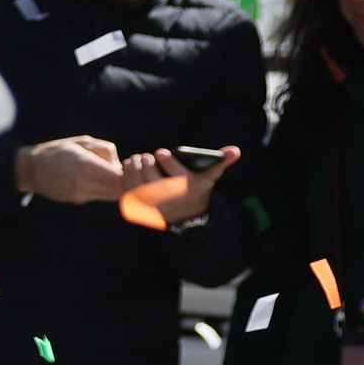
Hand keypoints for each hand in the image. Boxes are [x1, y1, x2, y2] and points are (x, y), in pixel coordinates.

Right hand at [15, 136, 132, 204]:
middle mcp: (83, 183)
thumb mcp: (82, 141)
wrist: (30, 169)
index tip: (129, 164)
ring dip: (117, 186)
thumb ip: (105, 150)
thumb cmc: (58, 150)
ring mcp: (79, 194)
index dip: (129, 173)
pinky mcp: (77, 200)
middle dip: (126, 181)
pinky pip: (99, 195)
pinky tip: (95, 178)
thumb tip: (119, 164)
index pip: (119, 177)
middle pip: (118, 189)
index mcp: (85, 165)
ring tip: (111, 173)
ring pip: (111, 195)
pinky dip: (104, 188)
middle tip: (126, 170)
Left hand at [122, 144, 239, 224]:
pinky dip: (128, 178)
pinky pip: (131, 192)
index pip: (178, 175)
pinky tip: (129, 167)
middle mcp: (174, 198)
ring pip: (141, 186)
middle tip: (146, 156)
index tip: (162, 152)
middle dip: (149, 165)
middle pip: (156, 180)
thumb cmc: (197, 187)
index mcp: (190, 188)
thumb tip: (235, 150)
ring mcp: (158, 204)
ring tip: (136, 159)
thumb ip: (221, 161)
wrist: (187, 213)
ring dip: (136, 171)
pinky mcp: (144, 207)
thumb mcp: (210, 176)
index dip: (168, 162)